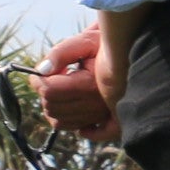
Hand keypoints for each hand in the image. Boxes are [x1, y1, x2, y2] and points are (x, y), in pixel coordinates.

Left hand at [34, 16, 129, 140]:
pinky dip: (62, 118)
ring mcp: (99, 116)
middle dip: (44, 91)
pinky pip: (72, 128)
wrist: (132, 57)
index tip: (39, 71)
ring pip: (58, 120)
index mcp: (91, 85)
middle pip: (51, 106)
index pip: (50, 90)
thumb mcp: (86, 41)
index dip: (37, 80)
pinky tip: (66, 104)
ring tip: (62, 87)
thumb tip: (41, 70)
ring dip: (51, 104)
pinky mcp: (101, 122)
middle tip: (53, 76)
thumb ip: (61, 53)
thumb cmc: (107, 47)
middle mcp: (96, 105)